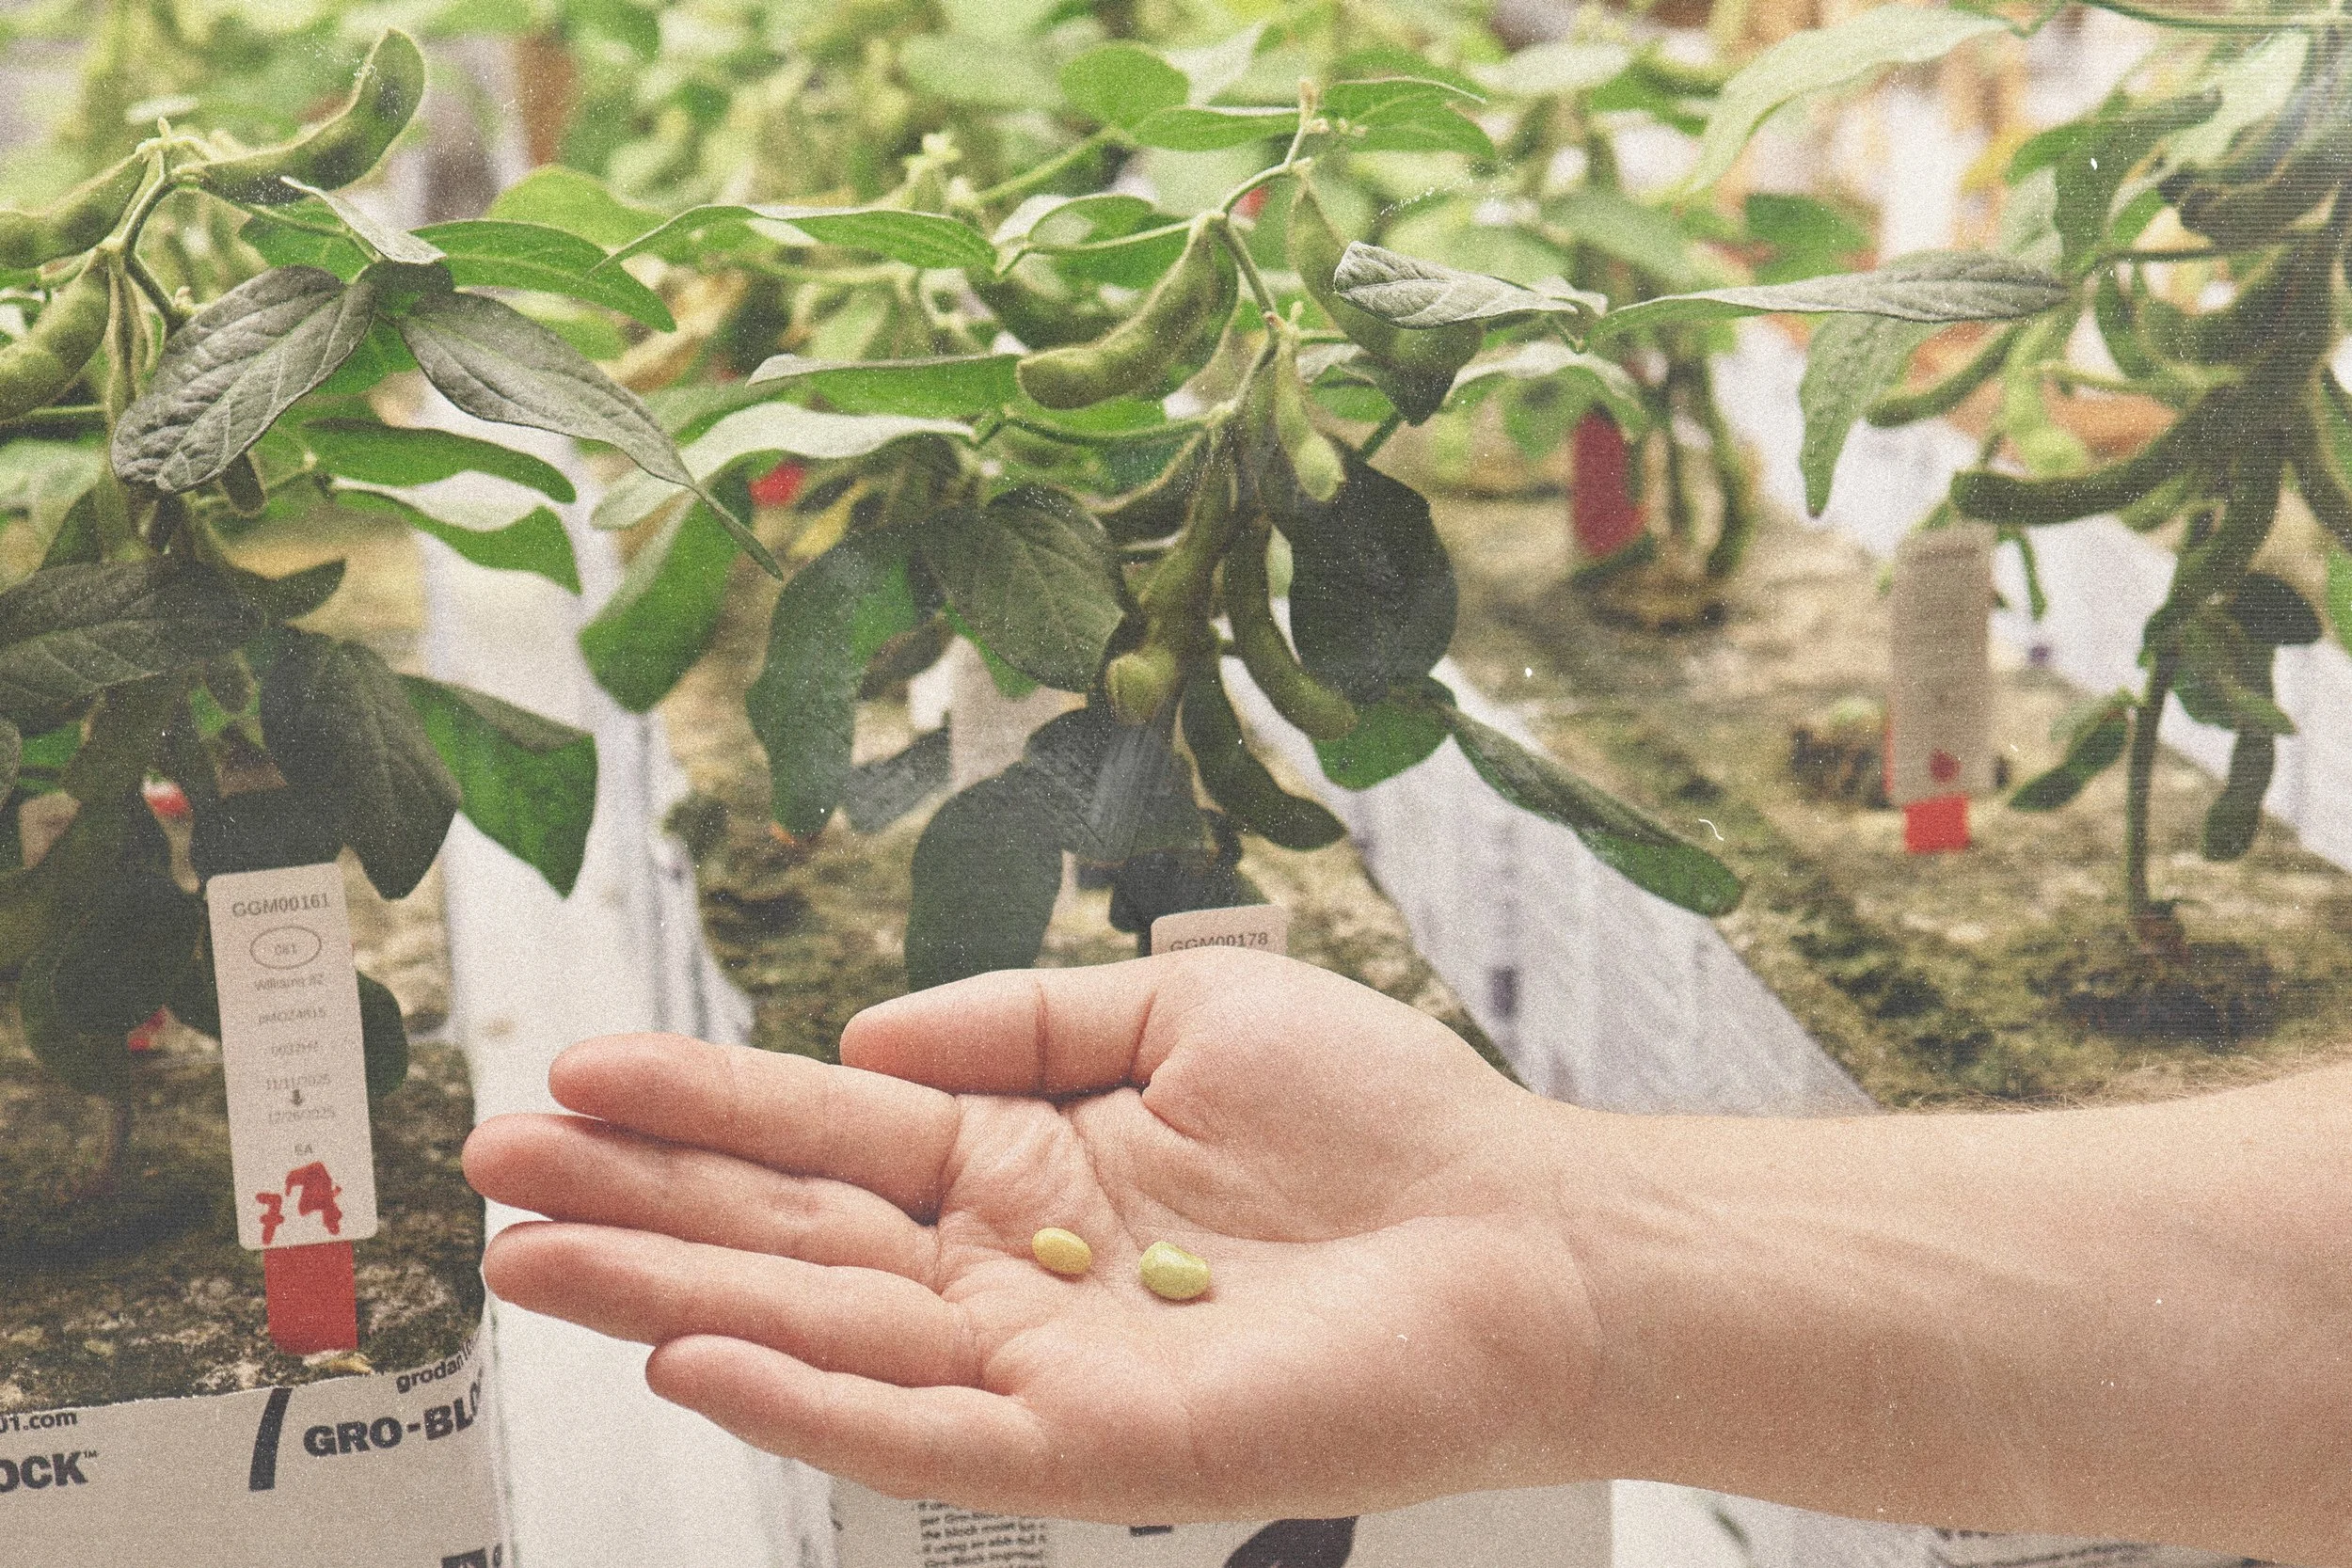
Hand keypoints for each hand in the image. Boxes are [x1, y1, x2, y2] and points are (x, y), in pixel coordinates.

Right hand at [463, 950, 1606, 1521]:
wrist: (1520, 1233)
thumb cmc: (1380, 1119)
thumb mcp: (1183, 1005)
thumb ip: (1024, 1014)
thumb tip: (869, 1025)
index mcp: (1022, 1158)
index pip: (828, 1127)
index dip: (701, 1100)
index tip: (577, 1069)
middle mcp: (1007, 1264)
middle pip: (792, 1231)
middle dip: (642, 1199)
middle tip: (495, 1167)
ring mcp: (1040, 1361)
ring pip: (827, 1332)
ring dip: (676, 1298)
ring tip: (537, 1261)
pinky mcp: (1097, 1446)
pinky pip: (928, 1439)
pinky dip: (812, 1404)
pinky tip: (698, 1360)